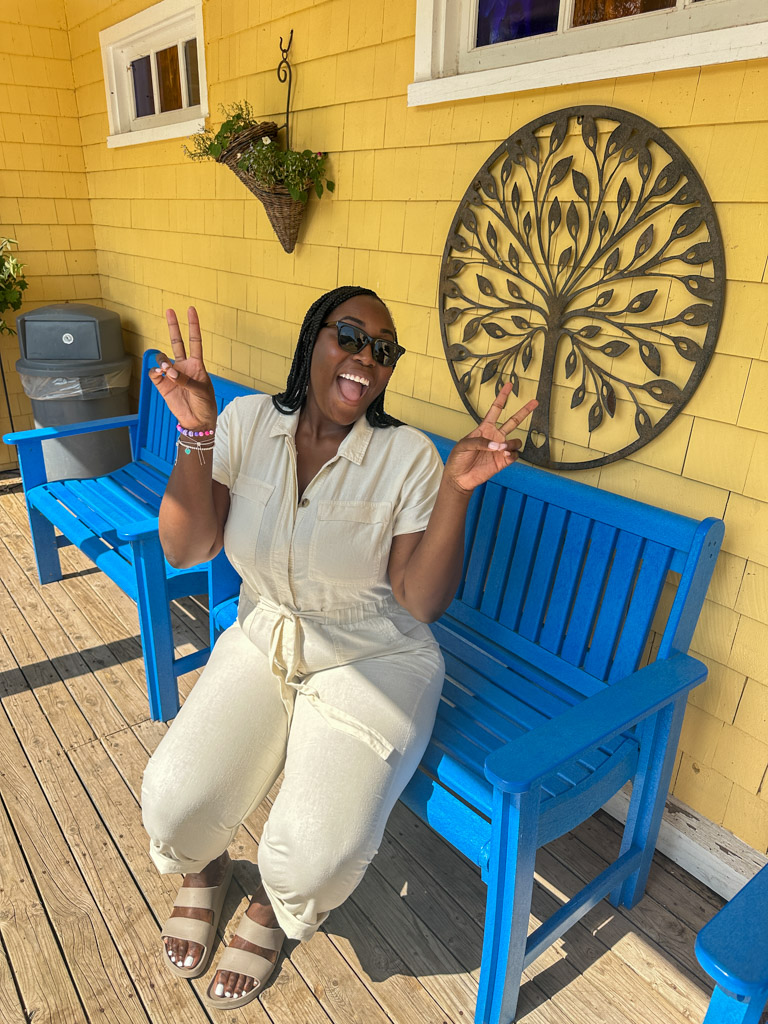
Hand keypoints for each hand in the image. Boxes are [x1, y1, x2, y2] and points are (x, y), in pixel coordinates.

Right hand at [149, 307, 216, 429]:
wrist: (197, 421)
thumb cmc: (205, 405)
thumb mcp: (201, 391)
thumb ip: (186, 380)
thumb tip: (169, 372)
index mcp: (197, 365)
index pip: (195, 341)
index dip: (193, 325)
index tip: (191, 309)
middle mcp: (183, 366)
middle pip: (177, 342)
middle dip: (173, 326)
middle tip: (169, 310)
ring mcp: (172, 375)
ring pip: (162, 359)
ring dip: (163, 363)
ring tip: (169, 373)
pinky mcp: (162, 385)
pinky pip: (154, 373)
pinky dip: (155, 373)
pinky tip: (161, 376)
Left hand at [444, 384, 536, 494]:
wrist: (459, 477)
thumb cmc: (458, 458)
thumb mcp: (464, 445)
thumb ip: (481, 442)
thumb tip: (499, 445)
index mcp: (485, 428)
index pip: (496, 409)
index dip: (502, 397)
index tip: (509, 384)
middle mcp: (495, 436)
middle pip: (514, 421)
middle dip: (524, 411)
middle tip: (535, 401)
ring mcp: (501, 448)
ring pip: (516, 441)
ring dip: (512, 443)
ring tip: (503, 448)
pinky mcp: (503, 461)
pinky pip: (515, 455)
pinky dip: (512, 454)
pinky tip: (504, 455)